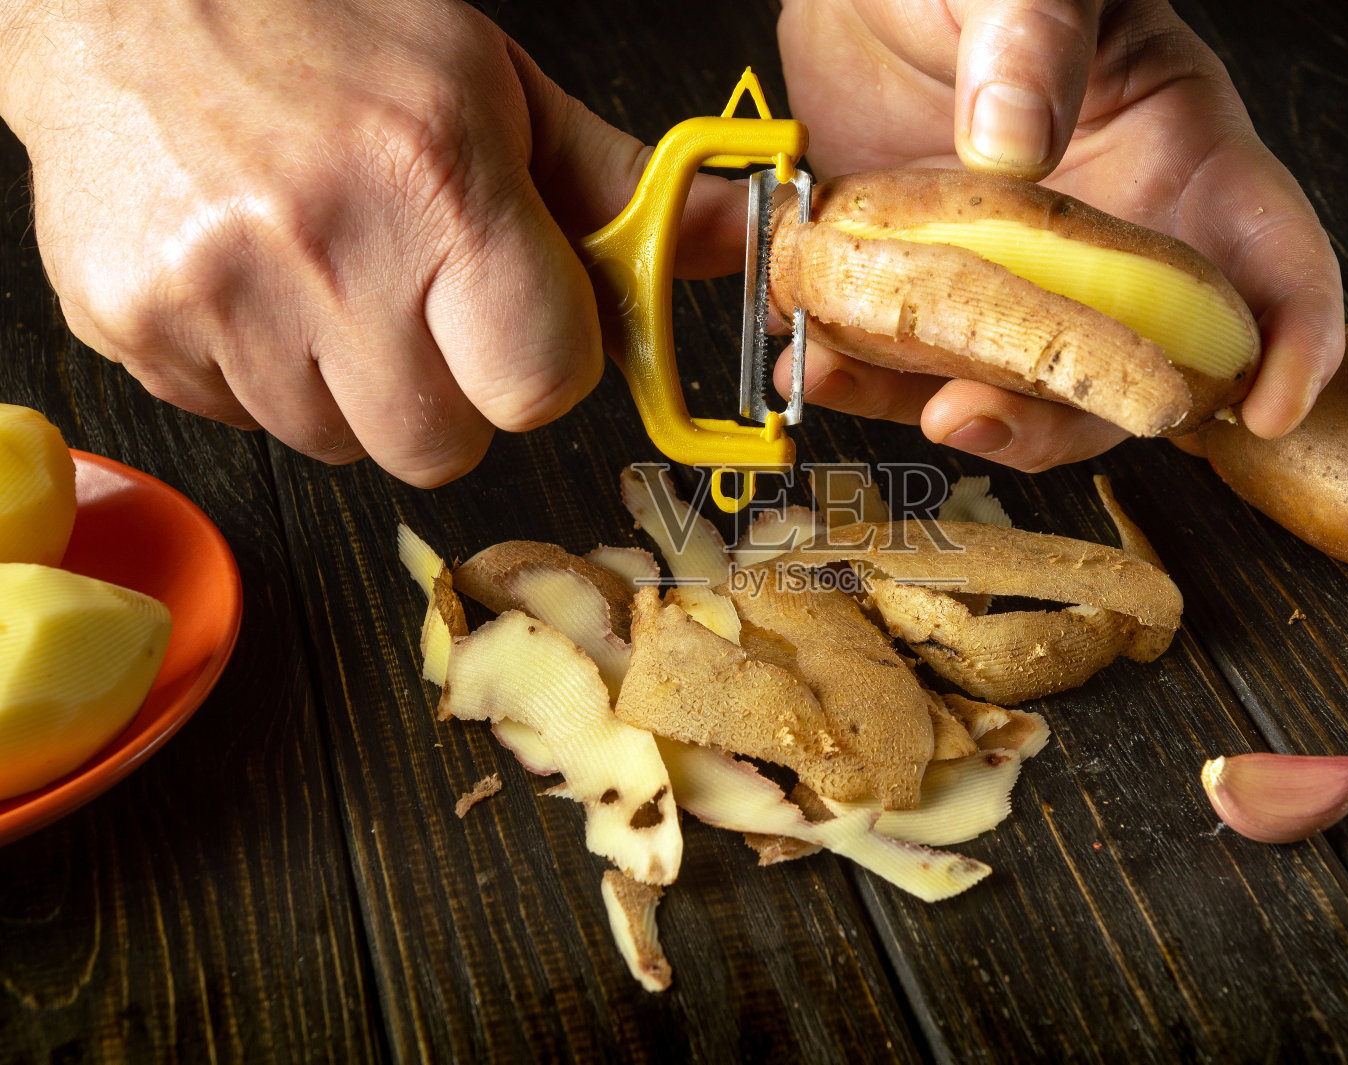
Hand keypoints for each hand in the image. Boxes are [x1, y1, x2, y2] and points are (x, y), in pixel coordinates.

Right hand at [0, 0, 744, 484]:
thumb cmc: (319, 26)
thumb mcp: (490, 85)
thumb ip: (613, 188)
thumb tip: (728, 234)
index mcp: (438, 179)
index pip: (540, 385)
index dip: (539, 366)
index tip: (518, 325)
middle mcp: (325, 246)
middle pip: (440, 446)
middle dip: (448, 393)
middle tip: (415, 298)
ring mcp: (217, 295)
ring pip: (338, 445)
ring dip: (348, 386)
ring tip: (322, 273)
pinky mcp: (132, 324)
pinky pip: (239, 423)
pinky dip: (257, 374)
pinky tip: (252, 281)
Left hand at [776, 0, 1343, 471]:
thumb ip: (1032, 36)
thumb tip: (1016, 141)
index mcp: (1179, 153)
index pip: (1271, 256)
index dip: (1293, 341)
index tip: (1267, 408)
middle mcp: (1107, 241)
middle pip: (1131, 367)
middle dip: (1064, 414)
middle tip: (971, 413)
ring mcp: (1015, 279)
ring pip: (1016, 386)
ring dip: (936, 405)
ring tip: (847, 374)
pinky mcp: (933, 293)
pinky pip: (914, 361)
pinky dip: (863, 373)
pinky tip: (811, 350)